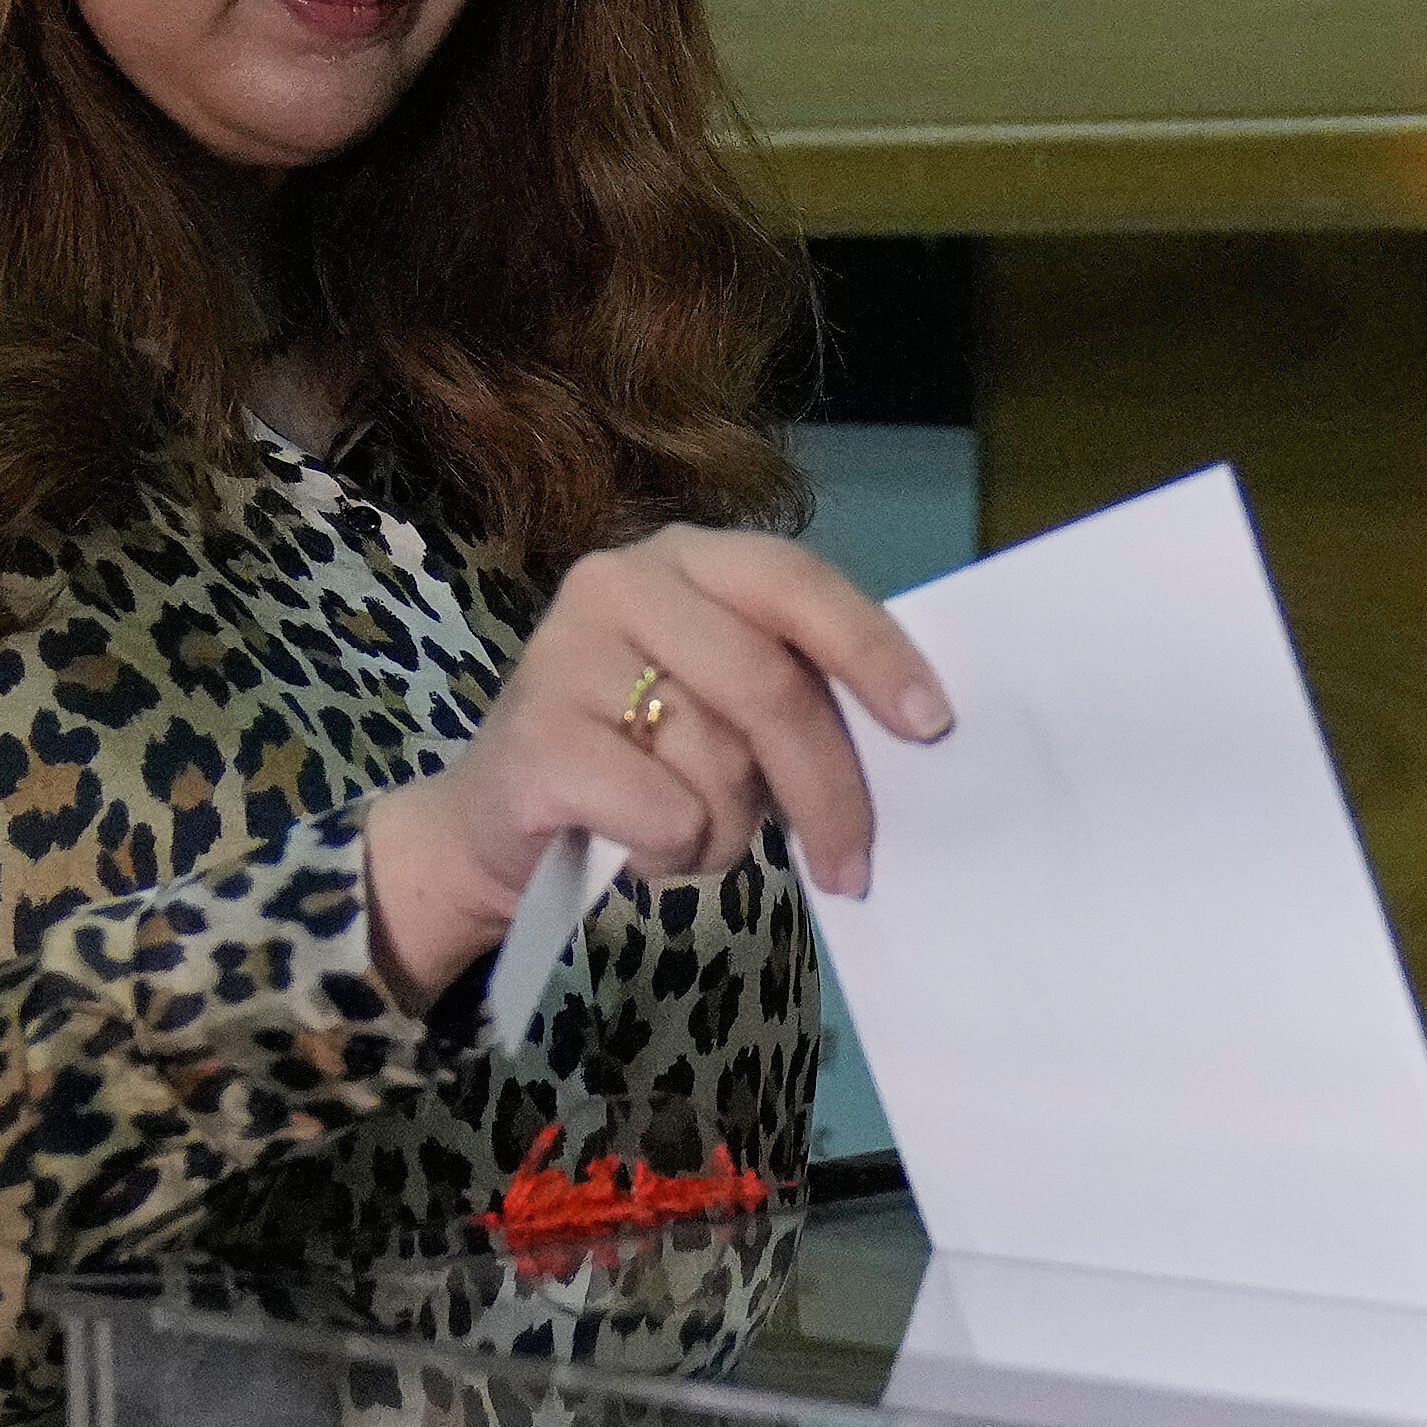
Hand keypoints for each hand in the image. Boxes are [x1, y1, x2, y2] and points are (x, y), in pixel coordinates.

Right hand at [364, 529, 950, 1010]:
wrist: (494, 830)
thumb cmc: (638, 762)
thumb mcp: (727, 710)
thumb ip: (800, 695)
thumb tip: (915, 734)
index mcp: (688, 558)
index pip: (799, 584)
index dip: (873, 653)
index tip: (931, 725)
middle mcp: (621, 581)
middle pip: (770, 687)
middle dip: (829, 791)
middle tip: (851, 868)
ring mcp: (567, 652)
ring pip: (719, 762)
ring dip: (729, 831)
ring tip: (687, 832)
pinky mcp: (537, 736)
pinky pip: (666, 813)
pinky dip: (672, 853)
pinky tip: (636, 845)